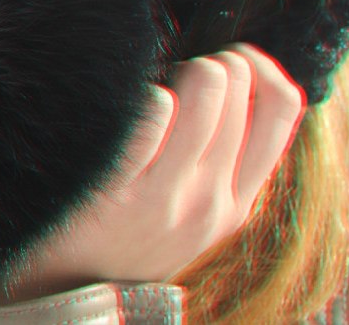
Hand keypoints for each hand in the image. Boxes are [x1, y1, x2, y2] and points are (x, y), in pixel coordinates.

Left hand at [0, 43, 305, 301]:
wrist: (65, 288)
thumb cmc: (130, 233)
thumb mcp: (196, 210)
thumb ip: (226, 160)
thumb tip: (244, 81)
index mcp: (237, 203)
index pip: (284, 107)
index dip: (262, 65)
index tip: (235, 60)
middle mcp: (208, 201)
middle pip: (237, 83)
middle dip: (211, 61)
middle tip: (183, 75)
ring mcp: (165, 197)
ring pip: (205, 85)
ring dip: (180, 69)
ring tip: (158, 88)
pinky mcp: (117, 188)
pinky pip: (152, 108)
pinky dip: (141, 93)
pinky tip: (126, 109)